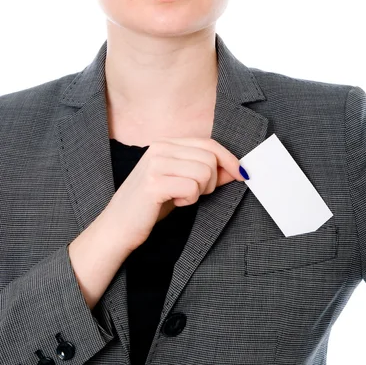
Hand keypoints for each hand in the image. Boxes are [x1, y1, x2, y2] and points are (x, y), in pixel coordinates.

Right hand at [105, 136, 244, 251]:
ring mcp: (156, 164)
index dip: (229, 159)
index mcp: (165, 143)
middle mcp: (160, 148)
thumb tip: (236, 169)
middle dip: (211, 181)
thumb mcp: (181, 183)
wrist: (118, 227)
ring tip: (181, 197)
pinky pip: (192, 187)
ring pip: (203, 171)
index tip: (242, 174)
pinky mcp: (154, 183)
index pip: (208, 143)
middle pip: (209, 157)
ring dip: (199, 191)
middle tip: (195, 194)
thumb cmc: (151, 205)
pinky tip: (174, 202)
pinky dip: (189, 200)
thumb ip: (206, 173)